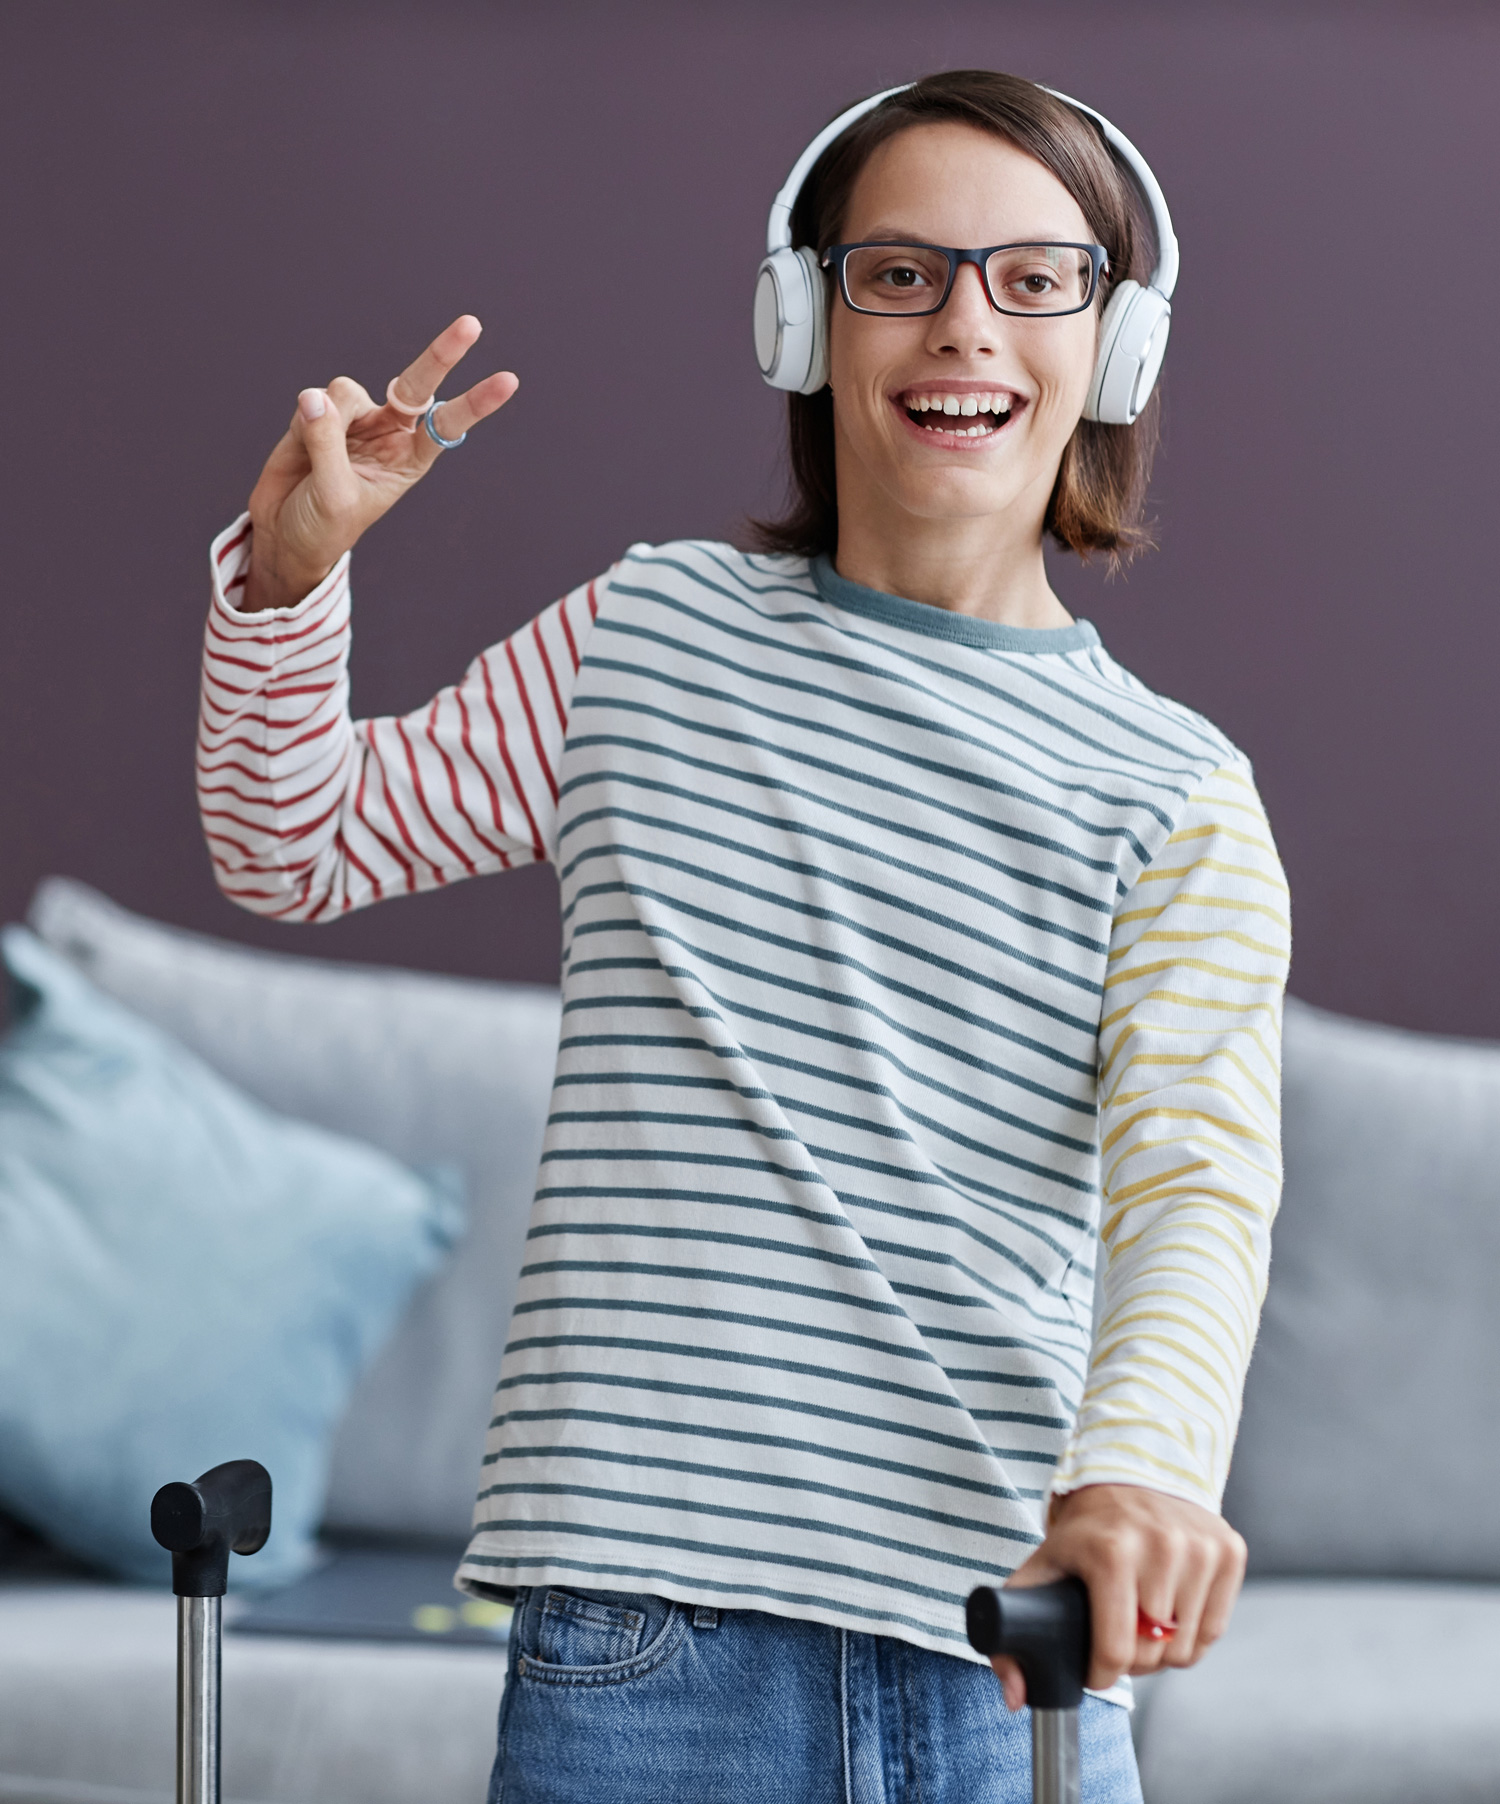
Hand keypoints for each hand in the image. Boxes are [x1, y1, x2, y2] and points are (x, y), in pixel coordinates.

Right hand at [239, 315, 517, 611]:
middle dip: (443, 355)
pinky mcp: (319, 411)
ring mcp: (355, 418)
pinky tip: (299, 447)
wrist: (286, 533)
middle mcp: (389, 432)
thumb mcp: (336, 497)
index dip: (475, 403)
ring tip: (316, 454)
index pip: (448, 425)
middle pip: (418, 385)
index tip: (508, 380)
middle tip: (473, 324)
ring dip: (328, 418)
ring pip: (345, 390)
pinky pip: (312, 399)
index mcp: (410, 459)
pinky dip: (301, 420)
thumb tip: (314, 397)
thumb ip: (328, 446)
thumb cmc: (324, 526)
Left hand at [989, 1484, 1245, 1708]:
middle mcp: (1161, 1546)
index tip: (1093, 1668)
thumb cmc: (1086, 1530)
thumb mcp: (1043, 1566)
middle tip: (1117, 1640)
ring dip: (1163, 1651)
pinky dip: (1192, 1636)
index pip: (1115, 1649)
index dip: (1100, 1673)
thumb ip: (1013, 1628)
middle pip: (1152, 1654)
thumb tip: (1014, 1695)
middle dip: (1131, 1661)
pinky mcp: (1228, 1550)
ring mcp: (1200, 1547)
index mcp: (1111, 1551)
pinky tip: (1170, 1612)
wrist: (1130, 1476)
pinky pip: (1213, 1630)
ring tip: (1142, 1624)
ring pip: (1185, 1649)